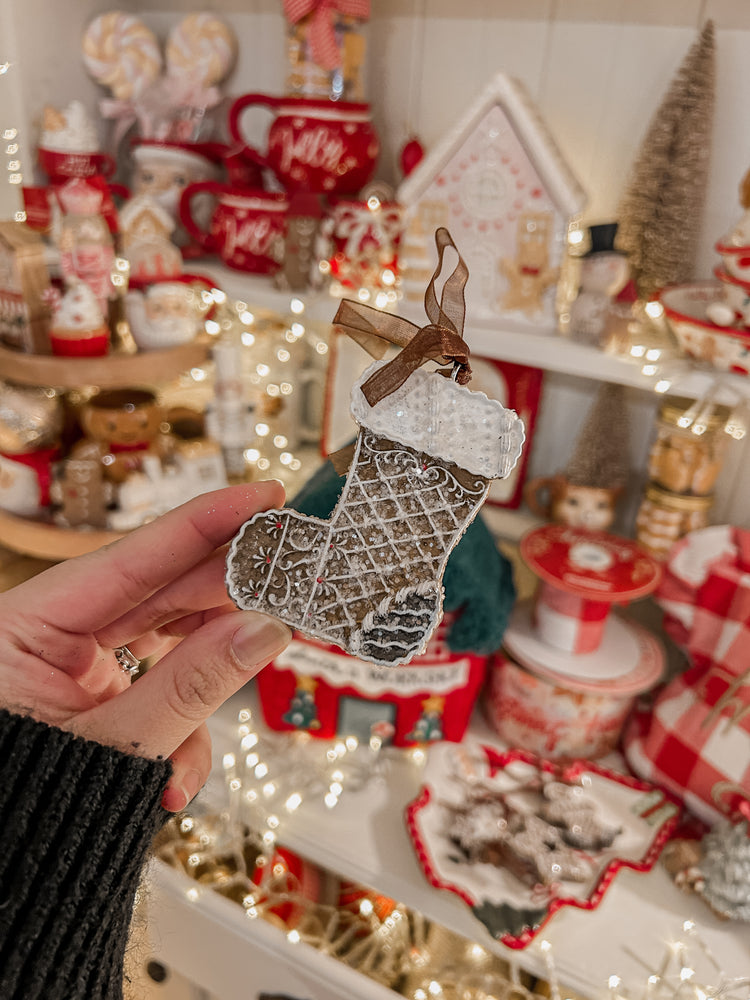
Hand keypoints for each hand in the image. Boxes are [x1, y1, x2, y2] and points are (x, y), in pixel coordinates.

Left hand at [0, 482, 291, 810]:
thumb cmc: (16, 812)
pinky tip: (178, 775)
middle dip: (228, 599)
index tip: (262, 496)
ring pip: (169, 647)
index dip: (203, 521)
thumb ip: (191, 687)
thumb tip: (265, 629)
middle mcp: (54, 636)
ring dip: (210, 678)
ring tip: (245, 679)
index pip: (130, 557)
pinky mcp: (100, 701)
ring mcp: (78, 669)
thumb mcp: (110, 748)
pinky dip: (182, 734)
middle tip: (291, 579)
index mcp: (26, 626)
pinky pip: (161, 694)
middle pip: (161, 595)